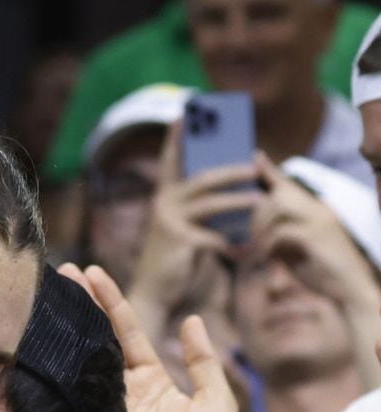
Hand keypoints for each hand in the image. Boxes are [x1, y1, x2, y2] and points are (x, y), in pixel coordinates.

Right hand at [62, 263, 237, 411]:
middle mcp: (122, 391)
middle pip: (97, 341)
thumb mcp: (216, 401)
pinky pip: (76, 395)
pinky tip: (49, 345)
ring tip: (51, 297)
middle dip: (81, 307)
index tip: (92, 273)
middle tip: (62, 274)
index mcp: (151, 381)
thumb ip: (202, 361)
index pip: (126, 332)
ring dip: (67, 332)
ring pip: (82, 362)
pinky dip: (62, 371)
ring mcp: (104, 409)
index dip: (110, 302)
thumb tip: (191, 320)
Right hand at [129, 123, 259, 314]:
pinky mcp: (179, 241)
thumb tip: (232, 195)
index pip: (169, 163)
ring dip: (238, 202)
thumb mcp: (183, 230)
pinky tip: (247, 249)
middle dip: (230, 171)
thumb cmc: (172, 263)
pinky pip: (213, 236)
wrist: (153, 294)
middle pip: (202, 179)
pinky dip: (232, 243)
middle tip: (253, 167)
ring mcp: (169, 223)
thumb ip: (199, 211)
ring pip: (210, 204)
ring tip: (260, 200)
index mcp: (163, 199)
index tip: (184, 113)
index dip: (175, 139)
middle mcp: (163, 206)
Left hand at [249, 153, 380, 311]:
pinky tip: (265, 260)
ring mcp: (319, 221)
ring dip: (259, 230)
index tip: (255, 157)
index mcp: (313, 210)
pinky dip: (267, 245)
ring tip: (255, 252)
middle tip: (247, 240)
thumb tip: (258, 235)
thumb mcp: (296, 253)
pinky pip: (281, 231)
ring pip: (277, 207)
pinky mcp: (316, 237)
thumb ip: (280, 239)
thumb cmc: (321, 274)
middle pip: (276, 194)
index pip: (288, 184)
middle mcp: (318, 209)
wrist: (347, 291)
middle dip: (255, 215)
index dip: (270, 170)